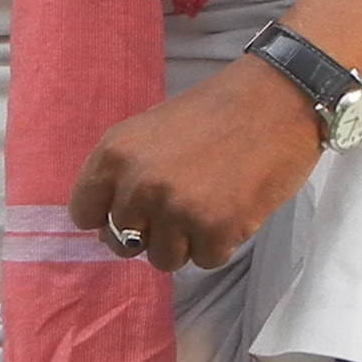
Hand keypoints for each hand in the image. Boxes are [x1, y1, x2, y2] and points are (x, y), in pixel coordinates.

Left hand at [67, 56, 324, 273]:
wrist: (277, 100)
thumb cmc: (214, 114)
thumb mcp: (150, 133)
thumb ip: (124, 174)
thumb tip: (108, 227)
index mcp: (114, 154)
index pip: (84, 214)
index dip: (110, 217)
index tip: (133, 211)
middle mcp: (138, 184)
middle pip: (123, 244)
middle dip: (150, 233)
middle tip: (182, 205)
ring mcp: (177, 209)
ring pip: (162, 260)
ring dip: (186, 242)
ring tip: (210, 204)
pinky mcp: (216, 229)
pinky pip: (205, 262)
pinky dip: (221, 244)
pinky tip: (234, 208)